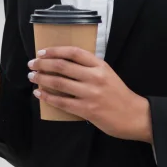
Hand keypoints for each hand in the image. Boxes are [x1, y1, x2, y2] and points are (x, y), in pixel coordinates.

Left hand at [28, 47, 152, 143]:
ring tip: (32, 76)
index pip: (73, 52)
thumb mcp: (107, 74)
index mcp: (100, 65)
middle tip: (32, 64)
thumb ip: (89, 68)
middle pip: (62, 66)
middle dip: (43, 64)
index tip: (41, 52)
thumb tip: (62, 63)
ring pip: (59, 83)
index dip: (55, 50)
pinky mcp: (87, 110)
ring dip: (42, 78)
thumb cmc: (118, 94)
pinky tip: (39, 94)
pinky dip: (48, 97)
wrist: (135, 116)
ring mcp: (91, 93)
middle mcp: (95, 77)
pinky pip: (62, 102)